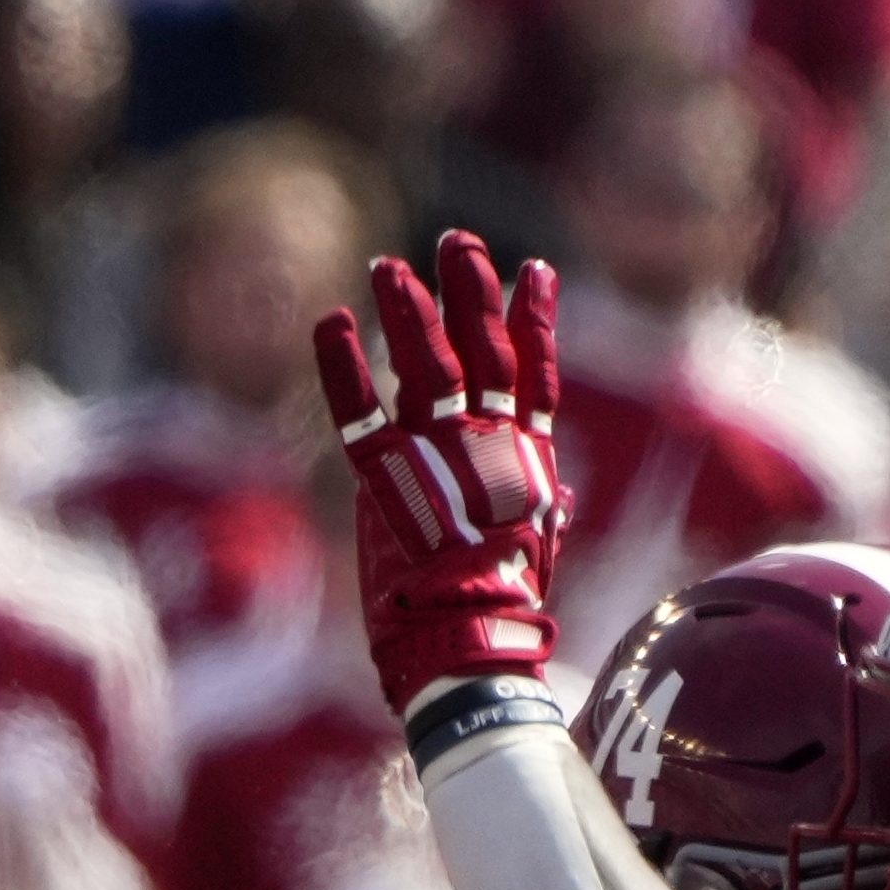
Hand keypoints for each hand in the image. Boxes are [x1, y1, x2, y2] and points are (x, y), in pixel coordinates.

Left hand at [316, 230, 567, 712]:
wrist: (468, 647)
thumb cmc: (504, 610)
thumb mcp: (539, 551)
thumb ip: (545, 512)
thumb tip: (558, 499)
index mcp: (529, 461)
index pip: (535, 373)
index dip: (534, 319)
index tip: (533, 269)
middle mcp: (488, 446)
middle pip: (482, 350)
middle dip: (470, 291)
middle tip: (456, 242)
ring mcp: (438, 458)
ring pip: (426, 365)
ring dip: (409, 311)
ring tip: (389, 267)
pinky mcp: (387, 481)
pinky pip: (359, 411)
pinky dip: (343, 366)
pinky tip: (331, 322)